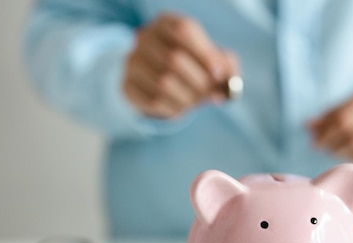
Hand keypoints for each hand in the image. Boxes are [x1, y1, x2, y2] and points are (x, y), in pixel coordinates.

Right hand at [122, 13, 237, 118]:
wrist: (163, 82)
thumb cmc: (195, 67)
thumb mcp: (214, 61)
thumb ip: (226, 68)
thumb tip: (225, 88)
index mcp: (167, 23)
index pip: (184, 30)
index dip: (204, 54)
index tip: (218, 75)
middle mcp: (145, 37)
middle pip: (174, 59)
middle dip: (199, 82)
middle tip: (211, 94)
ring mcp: (132, 61)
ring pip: (163, 83)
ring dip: (188, 98)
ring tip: (196, 101)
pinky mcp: (127, 85)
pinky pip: (153, 101)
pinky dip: (174, 109)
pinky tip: (180, 107)